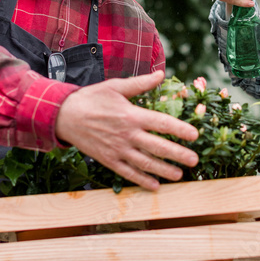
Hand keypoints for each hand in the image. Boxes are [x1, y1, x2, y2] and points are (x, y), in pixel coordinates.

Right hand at [56, 70, 198, 189]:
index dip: (179, 130)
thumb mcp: (116, 86)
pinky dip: (142, 180)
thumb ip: (141, 83)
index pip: (161, 123)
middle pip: (157, 146)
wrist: (64, 115)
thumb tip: (161, 74)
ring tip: (180, 175)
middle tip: (194, 160)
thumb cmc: (92, 98)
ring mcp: (117, 149)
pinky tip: (155, 185)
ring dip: (164, 170)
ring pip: (145, 163)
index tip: (194, 135)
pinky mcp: (108, 159)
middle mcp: (126, 134)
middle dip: (178, 154)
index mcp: (131, 114)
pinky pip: (127, 172)